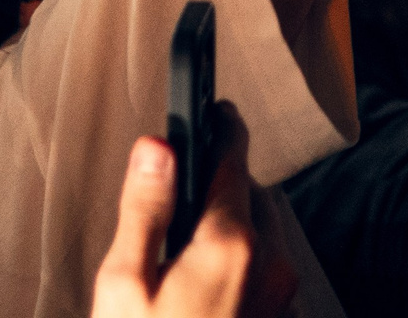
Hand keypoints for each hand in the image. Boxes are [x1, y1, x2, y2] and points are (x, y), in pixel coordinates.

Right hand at [94, 105, 289, 317]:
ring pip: (267, 233)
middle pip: (254, 197)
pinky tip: (211, 279)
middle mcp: (271, 266)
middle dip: (225, 185)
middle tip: (186, 194)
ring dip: (239, 223)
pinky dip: (247, 261)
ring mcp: (282, 298)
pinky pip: (269, 270)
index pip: (234, 162)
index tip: (219, 110)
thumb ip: (144, 209)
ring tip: (193, 241)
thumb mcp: (125, 283)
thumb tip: (157, 147)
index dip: (224, 130)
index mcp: (231, 245)